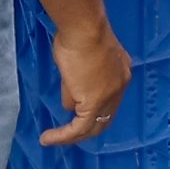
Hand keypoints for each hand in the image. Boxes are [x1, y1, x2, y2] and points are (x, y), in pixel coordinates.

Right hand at [41, 21, 132, 145]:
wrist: (84, 29)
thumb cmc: (78, 35)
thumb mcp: (79, 61)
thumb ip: (76, 84)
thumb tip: (70, 103)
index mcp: (120, 71)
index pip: (109, 98)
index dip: (93, 110)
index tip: (75, 114)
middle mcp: (120, 84)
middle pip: (105, 117)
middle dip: (86, 129)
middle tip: (66, 135)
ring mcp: (110, 95)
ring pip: (92, 126)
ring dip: (71, 136)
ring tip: (51, 139)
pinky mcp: (94, 103)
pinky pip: (79, 127)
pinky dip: (63, 136)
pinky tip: (48, 138)